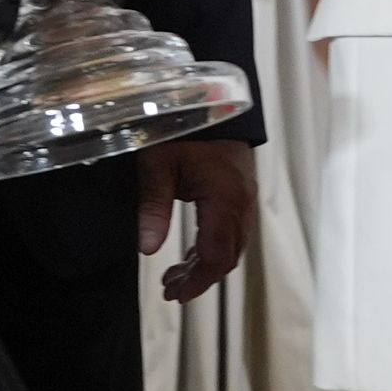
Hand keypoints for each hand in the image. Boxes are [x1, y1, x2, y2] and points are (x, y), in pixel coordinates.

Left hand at [138, 137, 255, 303]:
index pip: (216, 255)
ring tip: (175, 277)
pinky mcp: (240, 192)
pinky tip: (190, 254)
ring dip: (205, 265)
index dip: (197, 280)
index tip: (174, 293)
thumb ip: (152, 207)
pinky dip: (212, 248)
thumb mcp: (158, 165)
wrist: (210, 97)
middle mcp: (242, 203)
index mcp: (225, 198)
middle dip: (199, 278)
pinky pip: (232, 231)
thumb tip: (146, 248)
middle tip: (170, 289)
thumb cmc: (182, 127)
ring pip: (231, 246)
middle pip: (227, 256)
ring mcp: (245, 198)